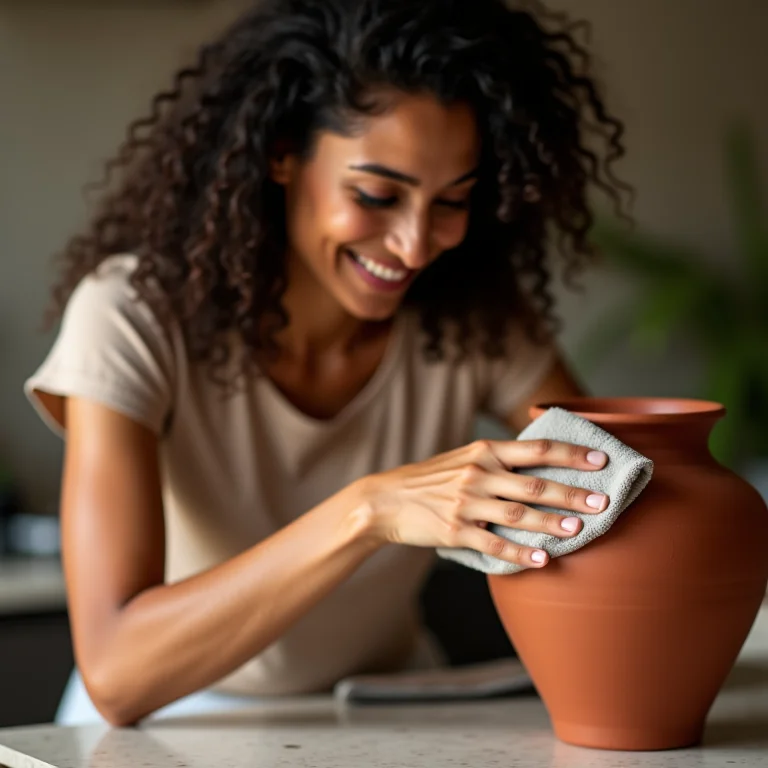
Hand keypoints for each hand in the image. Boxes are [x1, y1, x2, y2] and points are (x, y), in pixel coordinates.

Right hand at [357, 439, 608, 568]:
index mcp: (484, 452)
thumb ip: (499, 461)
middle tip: (602, 502)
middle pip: (534, 484)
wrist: (386, 499)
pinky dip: (519, 553)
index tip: (601, 459)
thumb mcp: (463, 458)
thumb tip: (543, 465)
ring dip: (551, 523)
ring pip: (518, 514)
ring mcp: (466, 503)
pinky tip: (541, 559)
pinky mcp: (454, 531)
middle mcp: (478, 474)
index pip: (536, 449)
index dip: (570, 454)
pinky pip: (494, 544)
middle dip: (572, 493)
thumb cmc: (431, 479)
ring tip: (578, 530)